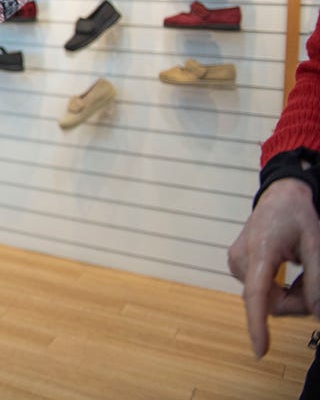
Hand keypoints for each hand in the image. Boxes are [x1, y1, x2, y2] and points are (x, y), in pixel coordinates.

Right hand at [227, 177, 319, 357]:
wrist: (280, 196)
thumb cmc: (298, 215)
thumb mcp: (316, 245)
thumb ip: (316, 281)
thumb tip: (316, 313)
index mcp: (260, 251)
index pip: (257, 295)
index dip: (258, 324)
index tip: (261, 351)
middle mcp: (241, 259)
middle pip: (268, 301)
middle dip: (295, 302)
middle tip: (315, 287)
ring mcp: (236, 262)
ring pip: (265, 298)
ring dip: (288, 296)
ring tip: (302, 272)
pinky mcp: (237, 264)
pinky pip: (260, 290)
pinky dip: (279, 289)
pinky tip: (288, 271)